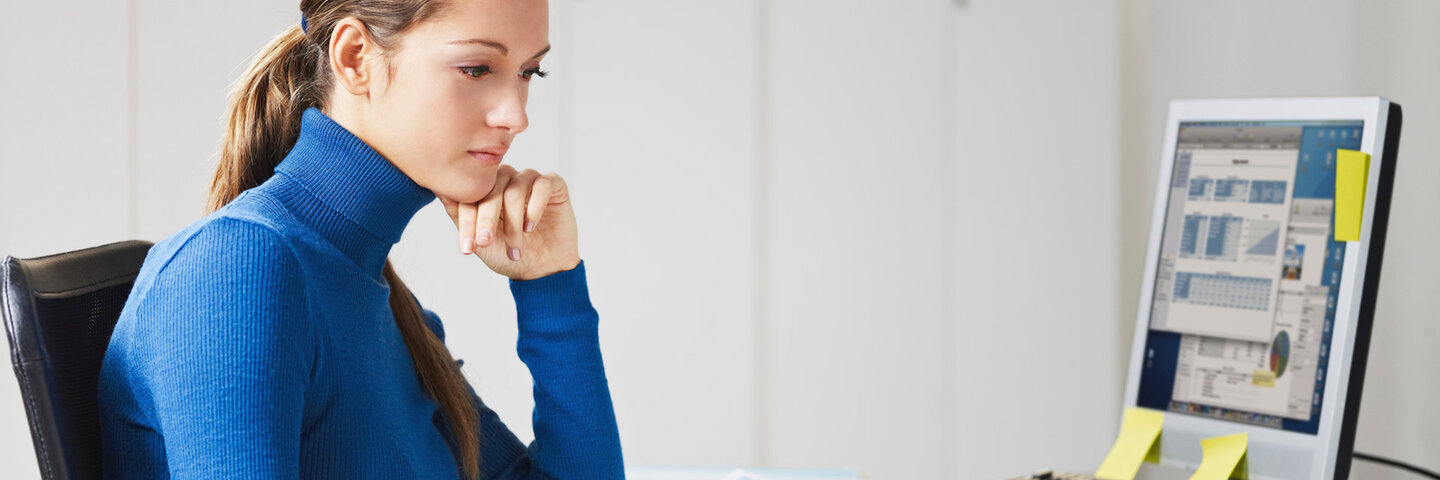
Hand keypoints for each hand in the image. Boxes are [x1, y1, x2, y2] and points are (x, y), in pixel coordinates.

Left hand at [438, 166, 579, 280]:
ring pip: (515, 190)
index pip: (471, 194)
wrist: (542, 270)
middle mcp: (507, 180)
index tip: (467, 248)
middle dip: (486, 219)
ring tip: (514, 248)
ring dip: (513, 222)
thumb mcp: (480, 241)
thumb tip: (437, 188)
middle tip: (485, 241)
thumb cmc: (508, 254)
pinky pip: (542, 186)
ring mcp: (530, 180)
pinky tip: (530, 227)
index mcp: (486, 189)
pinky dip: (534, 208)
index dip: (467, 220)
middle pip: (492, 189)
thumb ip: (460, 215)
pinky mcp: (554, 184)